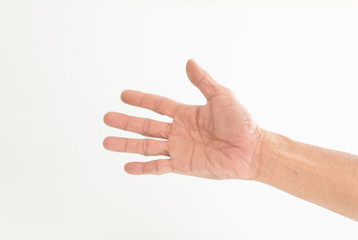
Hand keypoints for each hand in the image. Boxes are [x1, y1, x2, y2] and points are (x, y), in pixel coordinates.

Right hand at [103, 59, 264, 179]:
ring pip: (147, 146)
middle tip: (106, 118)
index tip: (123, 96)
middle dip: (126, 122)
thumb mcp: (221, 96)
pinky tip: (127, 167)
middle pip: (146, 126)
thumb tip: (189, 62)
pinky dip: (143, 168)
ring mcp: (179, 148)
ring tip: (106, 142)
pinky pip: (158, 167)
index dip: (140, 100)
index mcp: (186, 113)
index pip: (157, 105)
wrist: (251, 150)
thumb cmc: (241, 122)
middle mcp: (178, 131)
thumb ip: (203, 81)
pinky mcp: (183, 165)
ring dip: (126, 144)